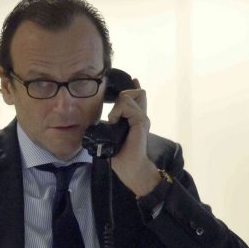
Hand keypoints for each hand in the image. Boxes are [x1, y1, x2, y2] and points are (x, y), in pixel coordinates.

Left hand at [108, 78, 160, 196]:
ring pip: (127, 97)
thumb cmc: (121, 155)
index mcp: (136, 119)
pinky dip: (118, 112)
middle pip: (134, 92)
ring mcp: (142, 118)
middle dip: (121, 97)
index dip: (134, 88)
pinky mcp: (141, 121)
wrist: (130, 168)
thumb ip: (113, 124)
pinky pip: (127, 106)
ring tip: (114, 122)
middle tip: (113, 117)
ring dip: (116, 108)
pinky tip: (115, 122)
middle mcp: (141, 116)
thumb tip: (105, 118)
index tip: (134, 79)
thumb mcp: (113, 135)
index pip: (138, 97)